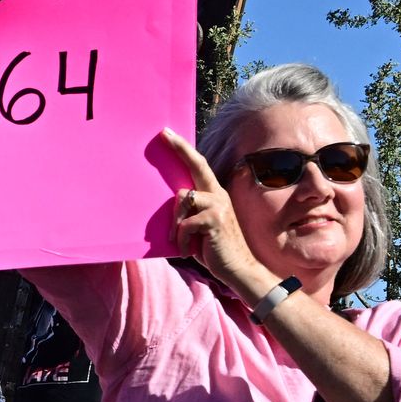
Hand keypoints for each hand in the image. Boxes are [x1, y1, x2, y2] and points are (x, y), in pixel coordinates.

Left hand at [161, 128, 263, 297]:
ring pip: (182, 199)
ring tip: (179, 240)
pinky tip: (185, 250)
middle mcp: (217, 195)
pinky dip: (181, 239)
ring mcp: (217, 206)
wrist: (237, 268)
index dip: (184, 149)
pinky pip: (185, 223)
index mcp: (214, 194)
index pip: (199, 166)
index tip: (167, 133)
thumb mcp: (198, 226)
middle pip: (196, 166)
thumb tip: (168, 202)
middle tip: (163, 134)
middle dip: (180, 149)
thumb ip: (188, 211)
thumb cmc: (213, 248)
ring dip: (175, 223)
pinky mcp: (214, 220)